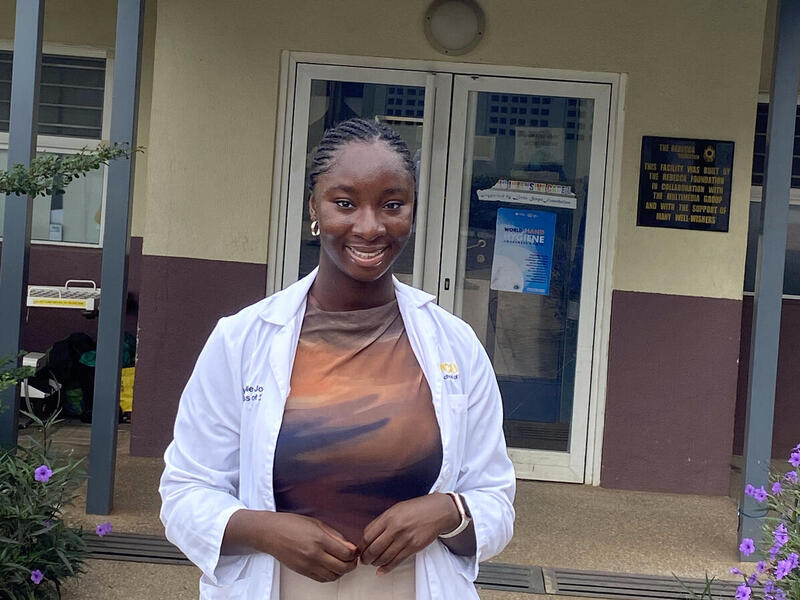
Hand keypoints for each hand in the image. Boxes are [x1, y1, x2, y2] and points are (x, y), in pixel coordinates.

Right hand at [226, 511, 358, 582]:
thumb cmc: (291, 524)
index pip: (346, 553)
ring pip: (333, 576)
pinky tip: (331, 568)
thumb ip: (335, 535)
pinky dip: (331, 576)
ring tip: (343, 563)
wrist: (270, 533)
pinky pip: (322, 579)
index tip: (355, 550)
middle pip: (342, 567)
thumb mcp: (317, 523)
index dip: (354, 553)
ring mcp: (308, 565)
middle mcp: (314, 554)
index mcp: (319, 539)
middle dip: (352, 564)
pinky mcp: (302, 571)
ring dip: (342, 571)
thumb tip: (350, 546)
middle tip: (353, 559)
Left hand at [358, 493, 459, 574]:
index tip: (360, 549)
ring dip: (375, 563)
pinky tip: (381, 570)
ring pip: (384, 557)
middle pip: (374, 549)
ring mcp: (405, 539)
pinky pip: (396, 561)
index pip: (368, 535)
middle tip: (364, 560)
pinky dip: (387, 568)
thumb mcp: (396, 509)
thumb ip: (382, 521)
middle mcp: (395, 528)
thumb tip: (369, 536)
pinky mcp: (413, 547)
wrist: (437, 511)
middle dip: (366, 557)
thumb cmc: (416, 508)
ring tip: (373, 563)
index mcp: (388, 517)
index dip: (362, 546)